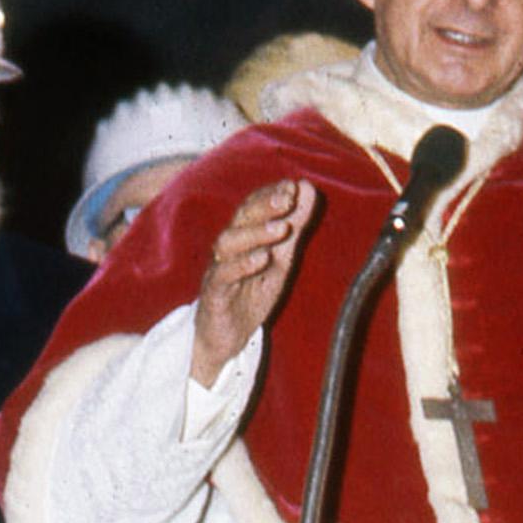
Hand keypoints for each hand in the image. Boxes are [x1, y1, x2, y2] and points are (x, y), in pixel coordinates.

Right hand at [191, 179, 318, 383]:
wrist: (227, 336)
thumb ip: (294, 225)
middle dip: (264, 206)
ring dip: (255, 233)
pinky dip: (241, 265)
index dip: (270, 194)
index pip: (252, 206)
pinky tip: (261, 258)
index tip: (293, 185)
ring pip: (228, 243)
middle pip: (240, 219)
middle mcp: (228, 247)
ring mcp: (219, 269)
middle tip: (287, 198)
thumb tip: (308, 188)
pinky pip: (223, 275)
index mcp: (244, 236)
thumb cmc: (251, 291)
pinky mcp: (214, 293)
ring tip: (280, 228)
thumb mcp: (281, 256)